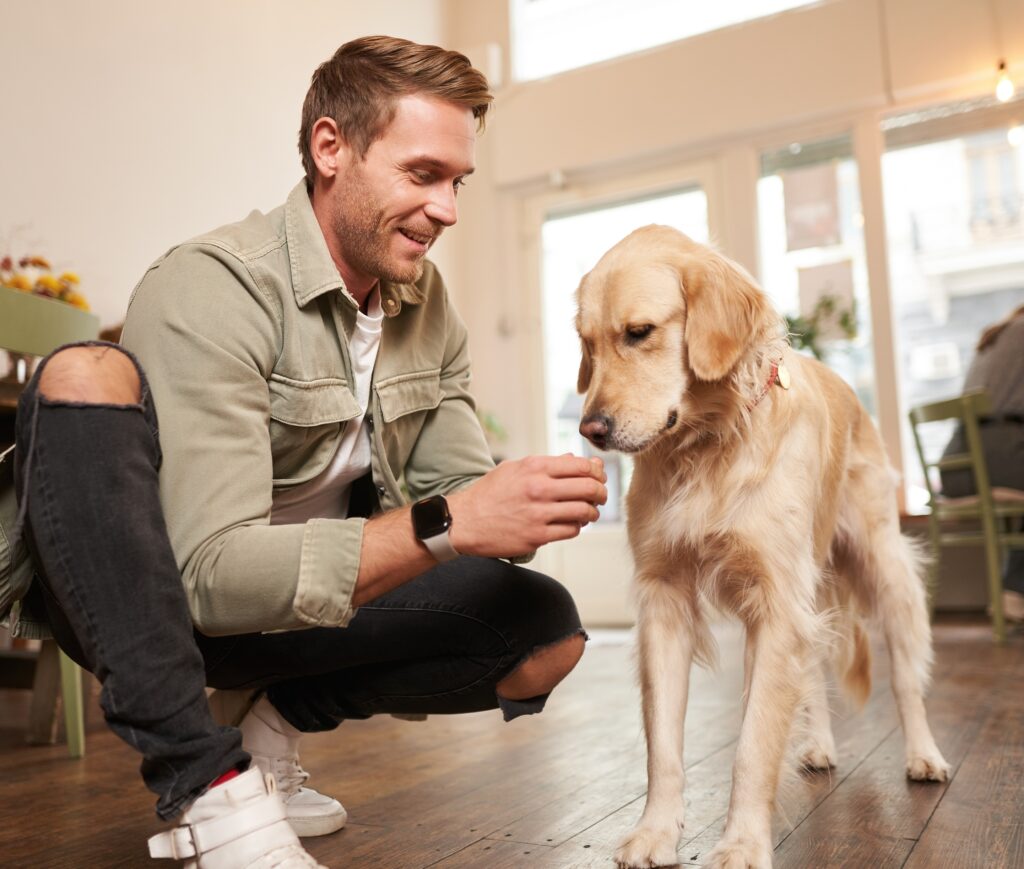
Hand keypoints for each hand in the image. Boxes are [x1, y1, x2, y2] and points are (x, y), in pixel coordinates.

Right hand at [447, 454, 607, 557]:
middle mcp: (539, 488)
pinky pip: (571, 530)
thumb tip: (579, 460)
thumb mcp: (515, 469)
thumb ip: (548, 464)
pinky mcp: (537, 536)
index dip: (597, 472)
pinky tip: (571, 523)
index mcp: (534, 467)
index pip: (581, 466)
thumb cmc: (490, 493)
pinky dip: (576, 527)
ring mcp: (539, 514)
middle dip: (601, 493)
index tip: (598, 478)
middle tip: (600, 496)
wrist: (464, 521)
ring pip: (584, 511)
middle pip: (589, 488)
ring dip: (592, 512)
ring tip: (589, 512)